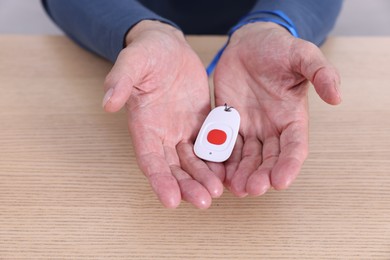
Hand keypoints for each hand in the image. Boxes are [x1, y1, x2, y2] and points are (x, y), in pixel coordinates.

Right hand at [102, 21, 223, 207]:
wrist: (168, 47)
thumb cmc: (147, 53)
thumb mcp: (132, 62)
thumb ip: (120, 80)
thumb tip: (108, 102)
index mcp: (144, 125)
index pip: (150, 160)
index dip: (159, 181)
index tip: (171, 200)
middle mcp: (163, 134)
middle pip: (174, 168)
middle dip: (187, 186)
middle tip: (204, 201)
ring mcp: (182, 130)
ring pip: (193, 161)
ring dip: (204, 178)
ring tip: (218, 191)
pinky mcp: (200, 123)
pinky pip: (210, 145)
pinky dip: (218, 159)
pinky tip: (229, 170)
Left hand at [213, 22, 340, 196]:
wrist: (248, 43)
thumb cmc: (278, 48)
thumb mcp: (302, 55)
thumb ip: (321, 73)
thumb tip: (337, 97)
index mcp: (292, 118)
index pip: (294, 147)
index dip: (289, 165)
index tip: (281, 181)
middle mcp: (271, 128)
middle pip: (268, 159)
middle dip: (261, 175)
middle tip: (252, 189)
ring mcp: (249, 127)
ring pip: (246, 157)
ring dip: (241, 174)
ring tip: (234, 188)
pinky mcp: (227, 123)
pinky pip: (224, 145)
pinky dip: (222, 159)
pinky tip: (215, 171)